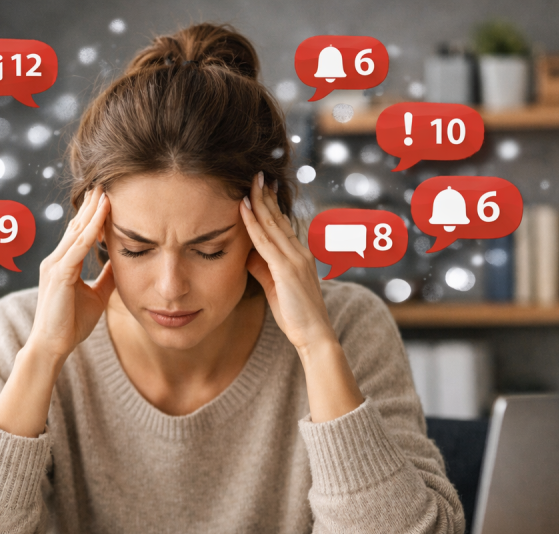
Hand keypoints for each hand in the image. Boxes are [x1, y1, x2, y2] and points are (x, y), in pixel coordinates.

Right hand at [27, 186, 115, 363]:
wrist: (52, 346)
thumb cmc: (70, 324)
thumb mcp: (96, 296)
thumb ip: (106, 278)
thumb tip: (120, 263)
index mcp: (63, 264)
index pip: (80, 233)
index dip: (93, 214)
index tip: (106, 196)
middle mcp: (56, 260)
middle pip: (77, 226)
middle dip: (91, 205)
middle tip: (105, 182)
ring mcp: (55, 266)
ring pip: (77, 232)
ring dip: (92, 211)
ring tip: (105, 191)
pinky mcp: (59, 275)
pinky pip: (78, 248)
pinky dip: (91, 231)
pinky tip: (102, 218)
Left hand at [240, 172, 336, 355]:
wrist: (315, 335)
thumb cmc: (296, 315)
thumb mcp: (275, 287)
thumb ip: (262, 268)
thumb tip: (246, 254)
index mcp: (299, 255)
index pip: (282, 224)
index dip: (271, 204)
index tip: (262, 187)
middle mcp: (299, 252)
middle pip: (278, 217)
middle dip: (265, 195)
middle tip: (257, 174)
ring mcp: (294, 259)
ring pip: (272, 224)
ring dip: (258, 201)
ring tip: (249, 182)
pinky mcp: (286, 269)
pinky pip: (265, 241)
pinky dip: (252, 223)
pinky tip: (243, 208)